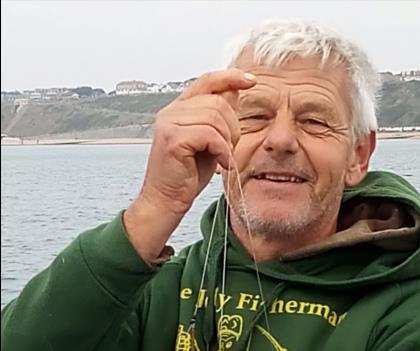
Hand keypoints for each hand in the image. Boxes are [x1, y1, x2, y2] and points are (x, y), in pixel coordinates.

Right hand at [124, 69, 255, 260]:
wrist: (166, 202)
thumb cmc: (187, 176)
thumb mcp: (208, 143)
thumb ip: (218, 119)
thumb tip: (234, 91)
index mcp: (179, 109)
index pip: (207, 81)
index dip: (230, 77)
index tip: (252, 81)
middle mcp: (171, 111)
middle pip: (217, 101)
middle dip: (232, 126)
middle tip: (230, 149)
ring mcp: (170, 123)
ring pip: (215, 116)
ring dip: (227, 140)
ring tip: (224, 159)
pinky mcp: (173, 139)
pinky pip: (210, 134)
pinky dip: (221, 150)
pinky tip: (221, 165)